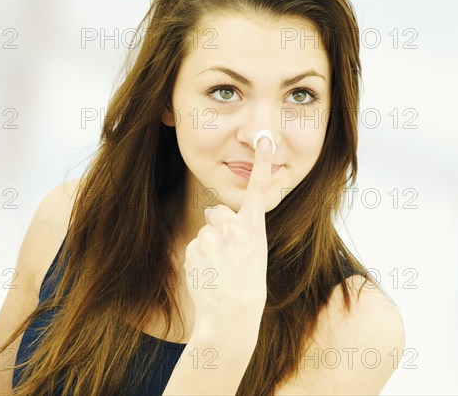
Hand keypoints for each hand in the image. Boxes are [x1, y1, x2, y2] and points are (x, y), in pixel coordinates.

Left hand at [184, 136, 273, 335]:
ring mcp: (209, 238)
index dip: (262, 164)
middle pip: (217, 212)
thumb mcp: (255, 254)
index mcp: (253, 229)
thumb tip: (213, 214)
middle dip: (219, 226)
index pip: (258, 191)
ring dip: (209, 245)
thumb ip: (241, 231)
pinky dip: (199, 258)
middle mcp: (231, 228)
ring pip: (205, 231)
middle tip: (228, 253)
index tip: (265, 141)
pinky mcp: (192, 249)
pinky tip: (208, 275)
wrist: (229, 317)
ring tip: (219, 270)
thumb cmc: (248, 288)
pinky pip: (195, 246)